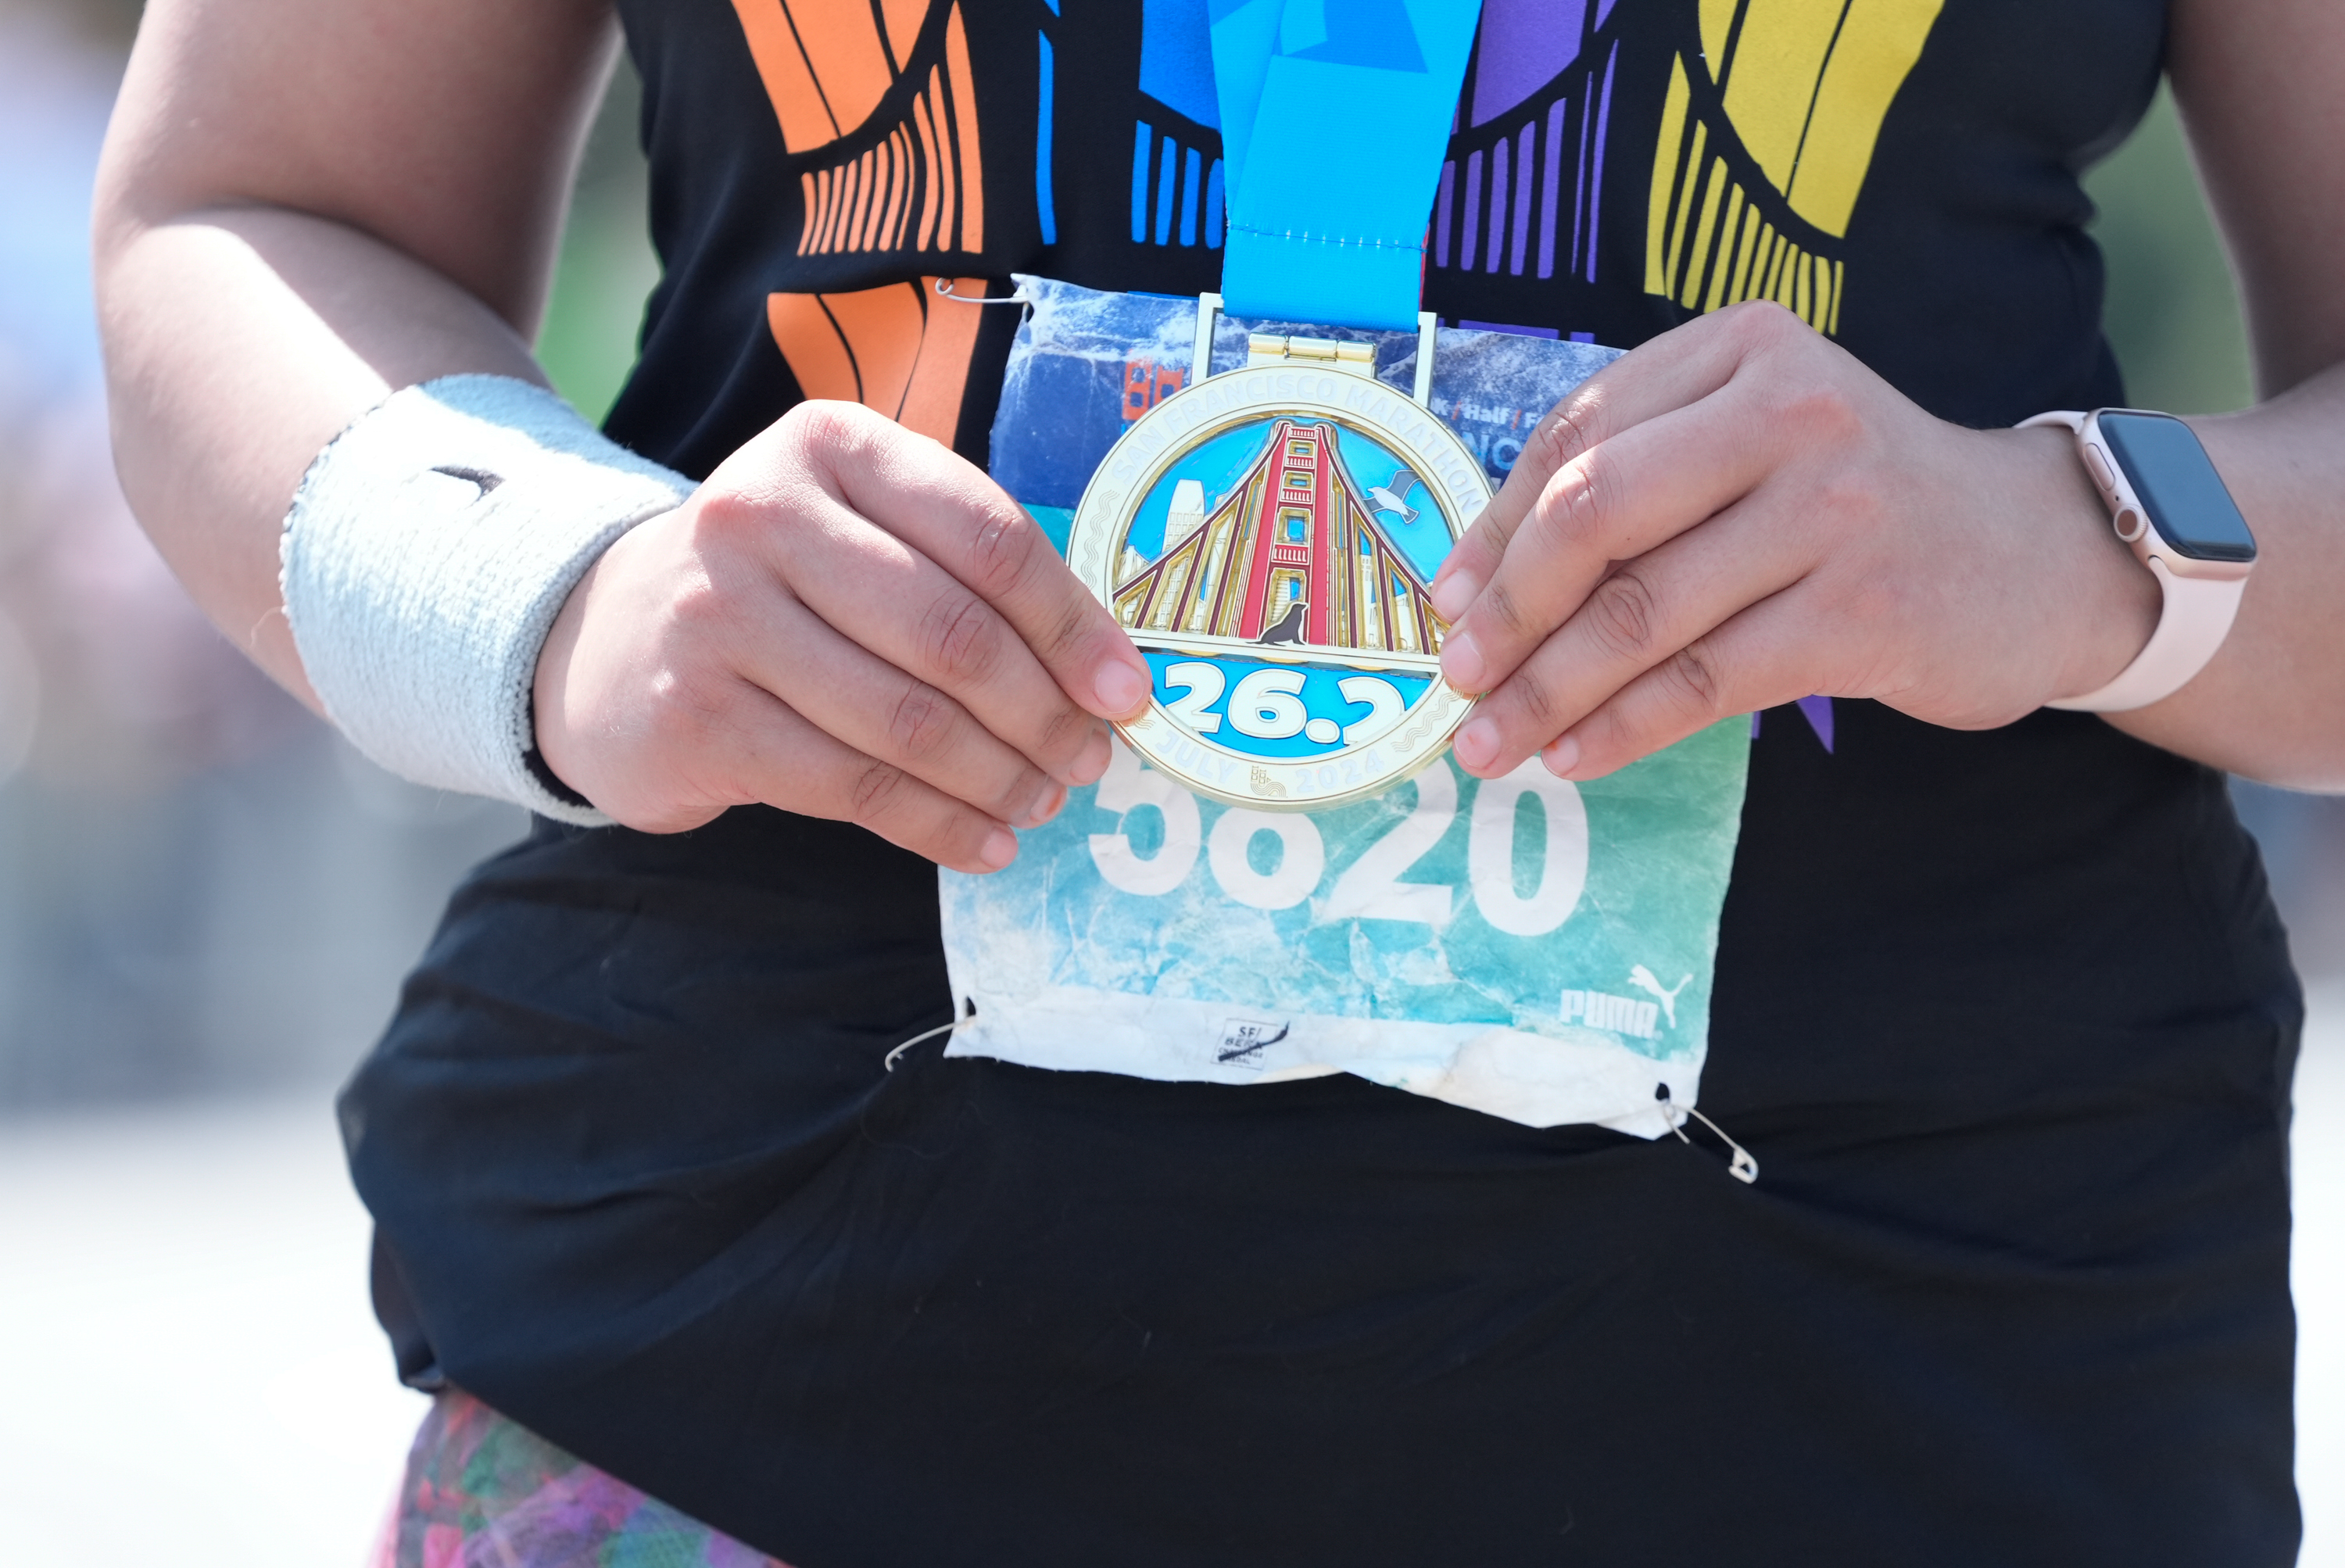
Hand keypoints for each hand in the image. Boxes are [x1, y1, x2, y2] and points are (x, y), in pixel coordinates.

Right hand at [532, 401, 1151, 870]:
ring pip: (907, 721)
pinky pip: (854, 787)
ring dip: (998, 777)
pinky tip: (985, 842)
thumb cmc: (781, 584)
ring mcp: (720, 617)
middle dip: (1042, 713)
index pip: (986, 538)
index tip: (1125, 690)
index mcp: (832, 447)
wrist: (606, 639)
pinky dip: (938, 824)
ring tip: (1044, 800)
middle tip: (1088, 759)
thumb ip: (965, 570)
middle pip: (951, 635)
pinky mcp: (699, 716)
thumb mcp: (859, 528)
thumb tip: (1103, 674)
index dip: (1070, 625)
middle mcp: (764, 516)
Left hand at [1429, 302, 2162, 781]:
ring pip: (1645, 611)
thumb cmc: (1856, 505)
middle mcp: (1790, 410)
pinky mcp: (1864, 608)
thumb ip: (1634, 486)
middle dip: (1511, 609)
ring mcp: (1834, 509)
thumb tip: (1475, 586)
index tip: (1445, 603)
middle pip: (1598, 513)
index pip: (1580, 435)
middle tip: (1458, 680)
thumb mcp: (1754, 449)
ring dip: (1552, 689)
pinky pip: (1708, 680)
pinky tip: (1576, 756)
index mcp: (1743, 351)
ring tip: (1492, 743)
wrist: (2039, 555)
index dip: (1497, 529)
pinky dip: (1627, 725)